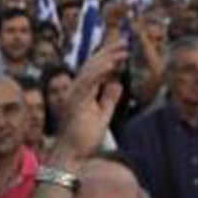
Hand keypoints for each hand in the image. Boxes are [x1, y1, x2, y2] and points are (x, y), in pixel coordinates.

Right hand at [52, 38, 127, 164]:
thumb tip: (117, 83)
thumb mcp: (102, 114)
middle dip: (109, 52)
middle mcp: (75, 90)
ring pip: (90, 69)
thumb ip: (109, 98)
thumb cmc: (84, 139)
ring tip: (122, 50)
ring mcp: (73, 94)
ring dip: (107, 57)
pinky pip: (87, 81)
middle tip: (125, 42)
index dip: (109, 57)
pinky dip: (100, 70)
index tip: (124, 50)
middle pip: (92, 65)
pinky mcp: (75, 101)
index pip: (95, 69)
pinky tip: (112, 63)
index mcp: (82, 92)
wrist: (72, 155)